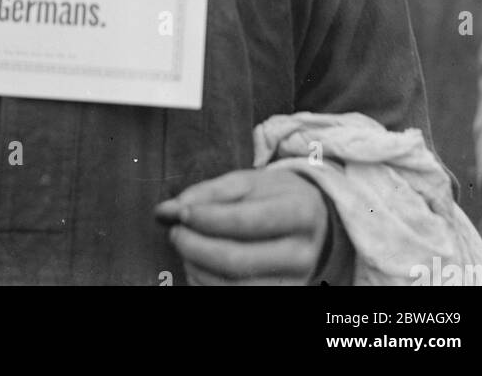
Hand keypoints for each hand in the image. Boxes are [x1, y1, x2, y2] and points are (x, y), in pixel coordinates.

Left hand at [154, 167, 328, 285]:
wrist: (314, 224)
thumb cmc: (276, 198)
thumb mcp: (249, 182)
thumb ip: (209, 193)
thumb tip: (167, 210)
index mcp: (299, 214)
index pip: (246, 221)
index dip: (207, 219)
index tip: (180, 212)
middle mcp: (302, 254)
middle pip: (237, 261)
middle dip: (195, 246)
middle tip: (175, 232)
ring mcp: (294, 283)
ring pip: (234, 287)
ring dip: (197, 268)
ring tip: (185, 247)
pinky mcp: (282, 298)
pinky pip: (236, 299)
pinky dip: (206, 284)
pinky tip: (197, 266)